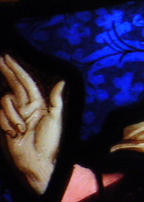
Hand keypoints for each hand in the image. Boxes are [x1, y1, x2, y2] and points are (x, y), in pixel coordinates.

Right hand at [0, 55, 63, 193]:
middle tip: (0, 58)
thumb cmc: (50, 141)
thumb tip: (61, 80)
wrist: (37, 161)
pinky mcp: (4, 124)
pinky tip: (14, 134)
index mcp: (38, 101)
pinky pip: (1, 116)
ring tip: (21, 130)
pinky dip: (6, 124)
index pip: (25, 81)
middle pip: (13, 84)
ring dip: (11, 117)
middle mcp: (24, 105)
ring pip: (5, 102)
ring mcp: (13, 114)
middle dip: (7, 71)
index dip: (17, 68)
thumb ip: (56, 99)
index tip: (8, 57)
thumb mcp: (56, 118)